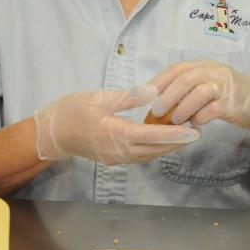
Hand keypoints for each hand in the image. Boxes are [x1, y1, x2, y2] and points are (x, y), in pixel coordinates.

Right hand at [34, 85, 200, 164]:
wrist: (51, 133)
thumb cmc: (72, 110)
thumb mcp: (100, 97)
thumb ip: (129, 96)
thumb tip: (154, 91)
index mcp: (114, 133)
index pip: (151, 135)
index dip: (174, 134)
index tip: (193, 131)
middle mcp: (117, 150)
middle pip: (154, 149)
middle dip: (177, 143)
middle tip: (198, 134)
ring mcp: (115, 158)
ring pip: (148, 155)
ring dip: (167, 148)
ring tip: (186, 138)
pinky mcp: (113, 158)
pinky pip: (139, 156)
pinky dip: (154, 149)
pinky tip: (163, 142)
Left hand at [149, 61, 249, 137]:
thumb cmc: (225, 95)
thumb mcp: (205, 84)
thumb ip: (185, 89)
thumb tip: (157, 103)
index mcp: (202, 65)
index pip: (177, 69)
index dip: (159, 81)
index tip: (145, 94)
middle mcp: (213, 71)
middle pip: (186, 79)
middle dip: (168, 96)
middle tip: (156, 112)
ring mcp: (225, 86)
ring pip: (199, 92)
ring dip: (182, 108)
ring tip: (174, 120)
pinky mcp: (233, 103)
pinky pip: (212, 109)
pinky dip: (199, 118)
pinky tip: (195, 124)